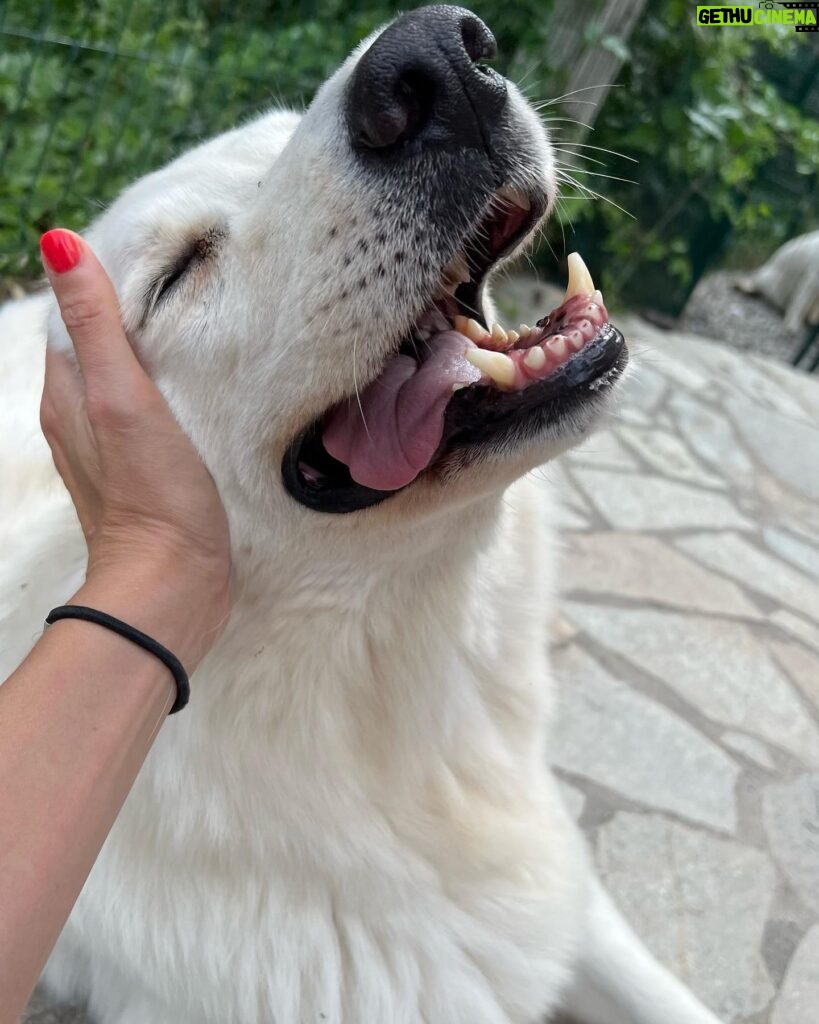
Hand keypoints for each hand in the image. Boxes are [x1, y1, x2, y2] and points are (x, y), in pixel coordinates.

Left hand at [39, 229, 231, 669]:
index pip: (75, 314)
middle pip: (99, 344)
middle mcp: (78, 415)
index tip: (157, 253)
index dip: (107, 279)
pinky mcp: (144, 469)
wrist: (172, 583)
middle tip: (187, 282)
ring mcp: (110, 445)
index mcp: (66, 391)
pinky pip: (148, 411)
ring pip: (124, 378)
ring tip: (198, 325)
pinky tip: (199, 386)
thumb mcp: (122, 397)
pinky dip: (167, 388)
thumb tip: (57, 242)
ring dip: (152, 351)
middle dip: (134, 311)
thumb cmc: (149, 494)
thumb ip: (96, 325)